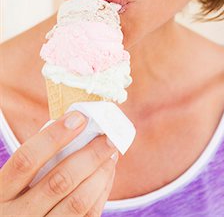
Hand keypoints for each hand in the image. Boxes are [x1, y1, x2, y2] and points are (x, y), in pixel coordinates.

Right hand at [0, 111, 117, 215]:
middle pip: (58, 181)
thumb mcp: (13, 185)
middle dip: (89, 155)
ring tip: (111, 154)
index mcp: (1, 193)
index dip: (53, 137)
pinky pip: (88, 216)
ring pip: (77, 202)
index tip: (79, 118)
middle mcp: (16, 216)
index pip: (26, 159)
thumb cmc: (18, 201)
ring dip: (100, 174)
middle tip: (108, 137)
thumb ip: (37, 162)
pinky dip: (101, 192)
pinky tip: (106, 174)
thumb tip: (75, 127)